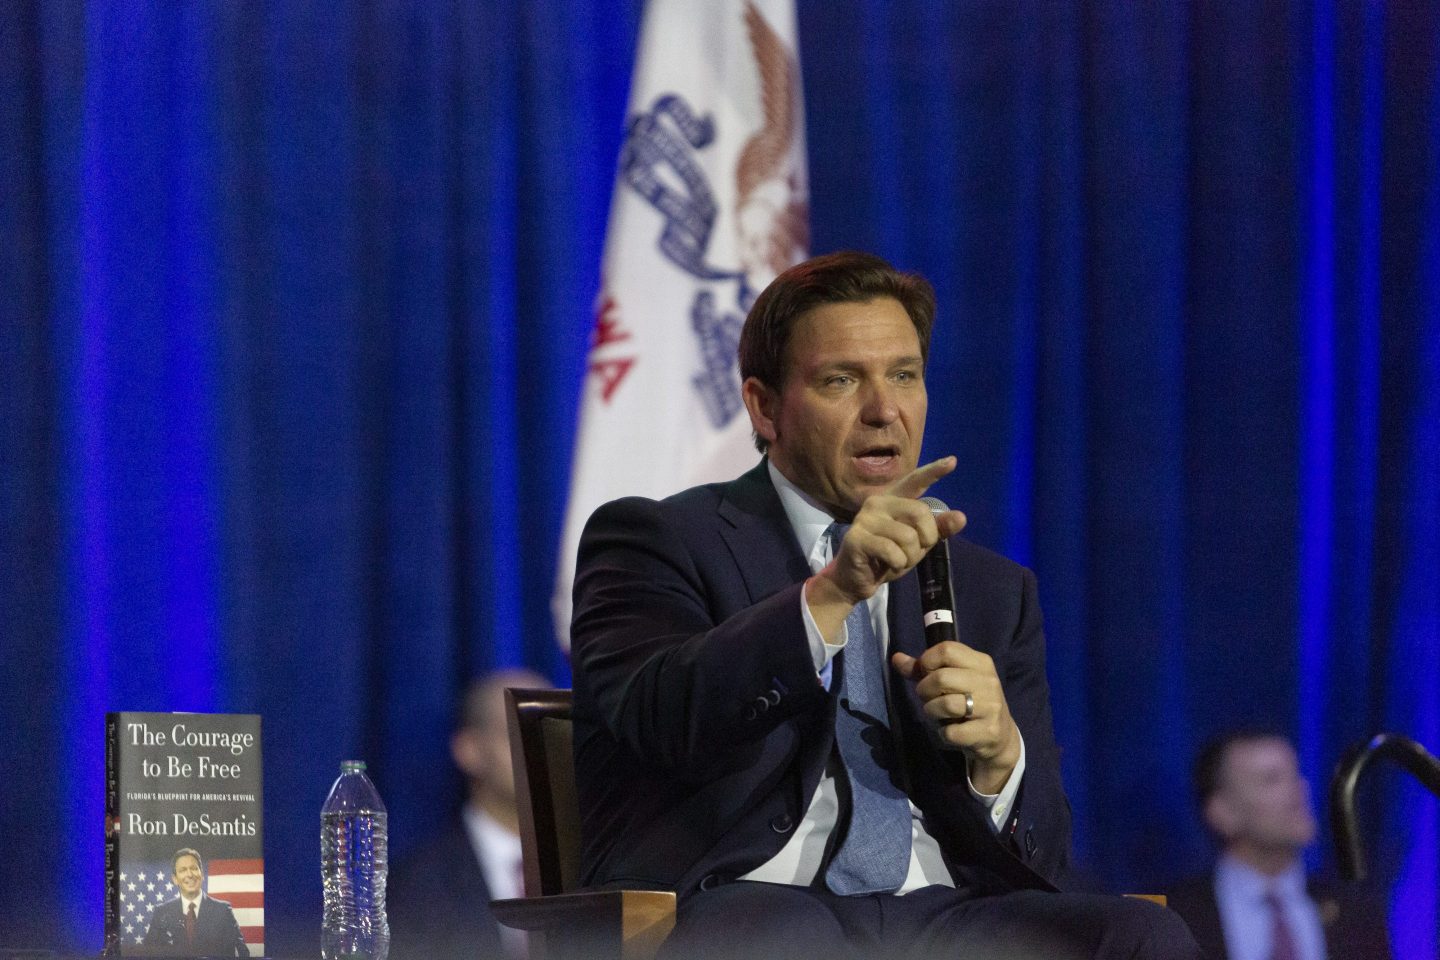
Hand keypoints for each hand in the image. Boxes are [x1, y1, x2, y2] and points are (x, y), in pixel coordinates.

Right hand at [804, 458, 967, 635]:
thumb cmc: (887, 557)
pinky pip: (893, 552)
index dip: (934, 471)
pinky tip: (887, 565)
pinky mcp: (857, 538)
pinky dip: (898, 564)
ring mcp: (865, 519)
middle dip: (927, 538)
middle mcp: (877, 503)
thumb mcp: (917, 543)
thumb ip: (937, 529)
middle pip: (920, 512)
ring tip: (897, 560)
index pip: (915, 481)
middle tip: (915, 551)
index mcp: (893, 499)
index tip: (953, 461)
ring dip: (910, 556)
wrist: (856, 579)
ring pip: (908, 537)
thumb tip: (961, 517)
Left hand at [891, 641, 1020, 793]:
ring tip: (937, 713)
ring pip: (945, 704)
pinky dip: (944, 733)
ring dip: (931, 711)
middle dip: (925, 690)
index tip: (927, 673)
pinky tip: (951, 731)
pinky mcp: (988, 732)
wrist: (1000, 737)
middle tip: (929, 698)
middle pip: (941, 678)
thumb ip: (924, 669)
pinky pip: (951, 732)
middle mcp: (989, 682)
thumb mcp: (954, 680)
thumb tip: (896, 658)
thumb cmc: (970, 702)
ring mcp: (991, 707)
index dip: (927, 661)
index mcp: (981, 662)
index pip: (946, 649)